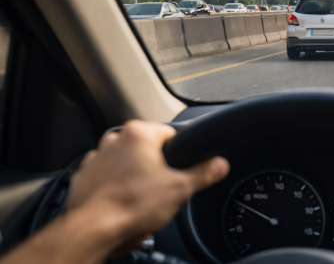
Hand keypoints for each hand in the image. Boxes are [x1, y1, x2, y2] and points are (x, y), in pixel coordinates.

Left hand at [67, 120, 229, 244]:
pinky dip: (117, 191)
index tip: (180, 170)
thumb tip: (219, 165)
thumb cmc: (130, 205)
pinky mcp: (84, 177)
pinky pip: (108, 180)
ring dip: (136, 180)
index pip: (170, 134)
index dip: (180, 154)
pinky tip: (125, 206)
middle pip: (148, 151)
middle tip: (162, 190)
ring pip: (127, 166)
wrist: (94, 230)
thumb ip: (204, 173)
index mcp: (138, 134)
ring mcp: (95, 158)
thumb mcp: (180, 188)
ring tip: (142, 202)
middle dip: (156, 170)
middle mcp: (114, 140)